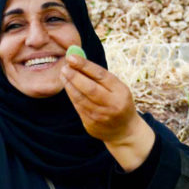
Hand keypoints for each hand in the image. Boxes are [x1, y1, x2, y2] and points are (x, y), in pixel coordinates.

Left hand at [61, 52, 155, 170]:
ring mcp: (101, 116)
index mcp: (121, 91)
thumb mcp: (117, 88)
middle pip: (90, 88)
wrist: (124, 131)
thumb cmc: (118, 102)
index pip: (100, 75)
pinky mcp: (91, 124)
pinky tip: (67, 87)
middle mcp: (112, 104)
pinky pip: (78, 107)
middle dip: (74, 76)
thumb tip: (78, 60)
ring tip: (63, 75)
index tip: (71, 57)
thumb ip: (100, 76)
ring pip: (81, 98)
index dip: (84, 65)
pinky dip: (71, 95)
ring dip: (69, 85)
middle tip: (64, 67)